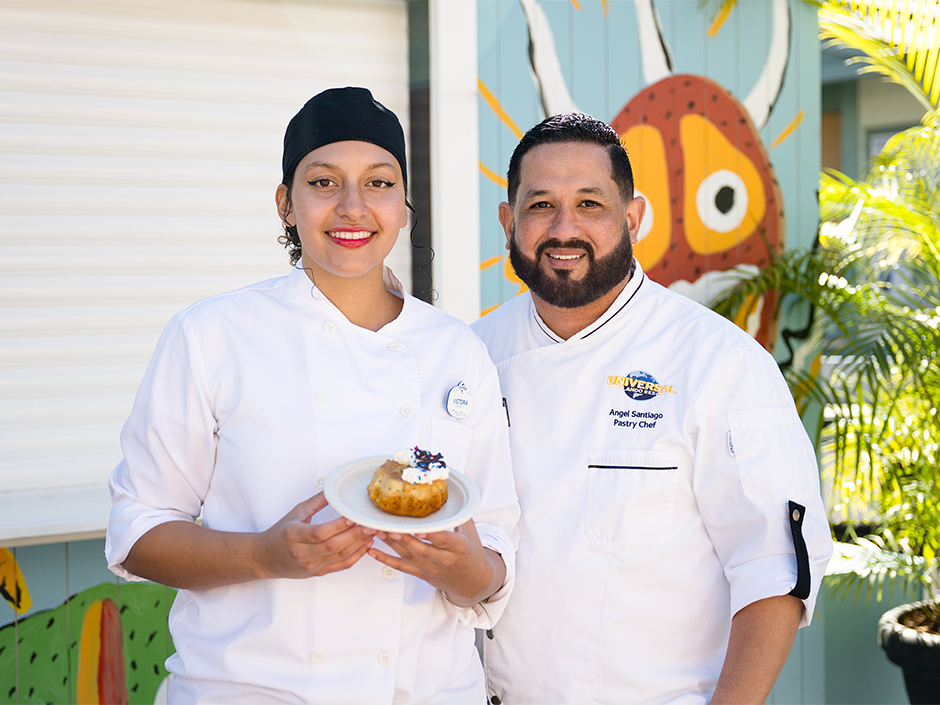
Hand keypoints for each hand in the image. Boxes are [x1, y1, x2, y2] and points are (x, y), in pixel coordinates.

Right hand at [255, 493, 375, 579]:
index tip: (353, 517)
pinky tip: (365, 545)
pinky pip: (341, 566)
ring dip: (359, 544)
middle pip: (333, 545)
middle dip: (355, 534)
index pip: (320, 532)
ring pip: (340, 556)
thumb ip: (316, 502)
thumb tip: (333, 489)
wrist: (265, 558)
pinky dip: (356, 556)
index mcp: (293, 535)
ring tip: (372, 532)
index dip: (338, 525)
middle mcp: (302, 553)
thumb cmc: (279, 534)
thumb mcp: (295, 513)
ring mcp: (310, 565)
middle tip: (370, 524)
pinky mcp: (317, 572)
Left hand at [368, 520, 504, 606]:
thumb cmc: (472, 554)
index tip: (417, 527)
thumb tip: (453, 491)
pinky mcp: (423, 574)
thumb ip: (460, 514)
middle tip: (388, 526)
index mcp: (458, 547)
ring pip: (408, 556)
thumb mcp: (471, 532)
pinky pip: (402, 567)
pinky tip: (373, 552)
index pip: (442, 539)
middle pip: (421, 549)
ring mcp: (432, 569)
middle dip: (403, 538)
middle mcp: (444, 560)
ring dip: (391, 544)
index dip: (429, 534)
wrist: (474, 582)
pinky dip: (386, 560)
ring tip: (377, 531)